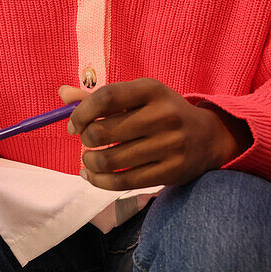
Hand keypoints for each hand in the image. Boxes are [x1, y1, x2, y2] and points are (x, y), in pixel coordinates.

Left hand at [57, 78, 248, 190]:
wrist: (208, 137)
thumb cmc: (161, 112)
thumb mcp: (138, 97)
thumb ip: (100, 97)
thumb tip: (62, 94)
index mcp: (151, 89)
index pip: (107, 97)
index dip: (82, 112)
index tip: (73, 124)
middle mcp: (163, 115)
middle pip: (105, 130)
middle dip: (87, 138)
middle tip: (86, 141)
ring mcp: (169, 145)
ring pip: (112, 160)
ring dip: (90, 162)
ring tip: (88, 159)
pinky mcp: (171, 172)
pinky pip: (124, 182)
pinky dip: (100, 181)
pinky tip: (91, 176)